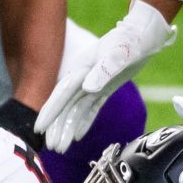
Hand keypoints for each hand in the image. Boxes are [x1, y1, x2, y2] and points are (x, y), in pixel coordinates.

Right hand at [35, 0, 175, 152]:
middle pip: (65, 106)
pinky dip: (84, 122)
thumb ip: (103, 71)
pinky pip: (90, 109)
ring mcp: (92, 83)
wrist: (142, 34)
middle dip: (57, 126)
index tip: (39, 128)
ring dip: (68, 128)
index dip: (50, 112)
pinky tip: (77, 136)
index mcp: (81, 68)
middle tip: (51, 147)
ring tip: (61, 148)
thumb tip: (87, 87)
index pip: (61, 94)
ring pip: (76, 110)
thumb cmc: (130, 41)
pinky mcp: (103, 88)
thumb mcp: (119, 54)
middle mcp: (83, 77)